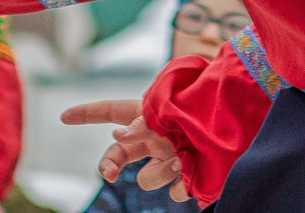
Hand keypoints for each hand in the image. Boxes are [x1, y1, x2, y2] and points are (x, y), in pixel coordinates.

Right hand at [63, 99, 190, 201]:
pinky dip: (182, 184)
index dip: (87, 113)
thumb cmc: (201, 115)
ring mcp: (168, 160)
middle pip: (118, 154)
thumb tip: (117, 135)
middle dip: (108, 165)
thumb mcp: (167, 113)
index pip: (112, 111)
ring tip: (184, 156)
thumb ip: (140, 124)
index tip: (64, 116)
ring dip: (163, 170)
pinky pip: (173, 193)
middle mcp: (156, 139)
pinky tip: (195, 170)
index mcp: (150, 116)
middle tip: (109, 174)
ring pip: (147, 179)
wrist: (240, 134)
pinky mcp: (183, 180)